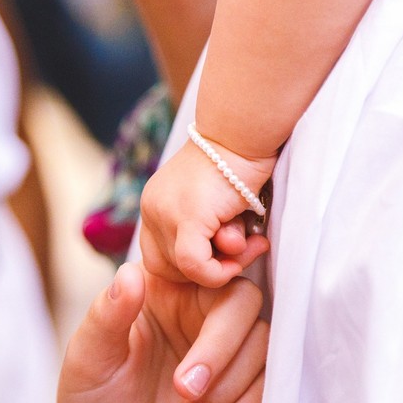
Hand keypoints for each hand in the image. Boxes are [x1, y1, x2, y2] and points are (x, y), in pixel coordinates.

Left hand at [51, 261, 267, 402]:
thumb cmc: (90, 399)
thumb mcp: (88, 357)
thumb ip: (108, 315)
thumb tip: (129, 275)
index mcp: (167, 290)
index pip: (208, 274)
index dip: (216, 301)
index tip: (192, 349)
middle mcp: (201, 311)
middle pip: (245, 305)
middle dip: (221, 350)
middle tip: (184, 390)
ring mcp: (225, 349)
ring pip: (263, 345)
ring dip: (232, 385)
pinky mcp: (240, 385)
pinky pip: (269, 383)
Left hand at [139, 134, 272, 285]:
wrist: (243, 131)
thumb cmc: (240, 162)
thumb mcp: (220, 205)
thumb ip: (217, 233)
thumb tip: (231, 252)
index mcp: (154, 204)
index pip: (158, 256)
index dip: (190, 267)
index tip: (223, 254)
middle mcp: (152, 209)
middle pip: (167, 268)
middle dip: (206, 270)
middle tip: (243, 251)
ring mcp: (165, 213)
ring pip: (184, 269)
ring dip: (222, 266)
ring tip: (250, 242)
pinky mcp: (186, 216)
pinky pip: (195, 265)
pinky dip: (219, 271)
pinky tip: (243, 252)